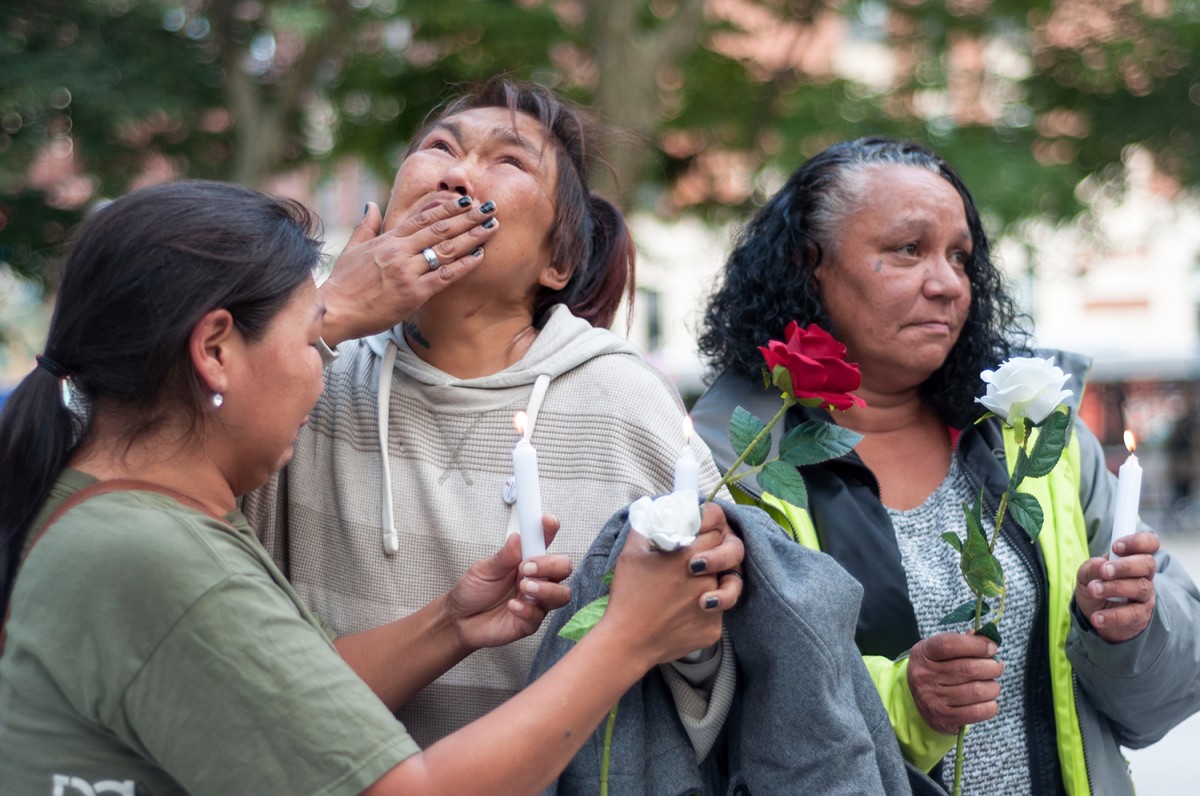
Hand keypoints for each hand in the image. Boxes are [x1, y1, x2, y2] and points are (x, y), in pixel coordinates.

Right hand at [319, 197, 497, 345]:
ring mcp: (407, 272)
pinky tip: (480, 255)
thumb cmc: (343, 283)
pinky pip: (444, 276)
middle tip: (490, 208)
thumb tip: (372, 204)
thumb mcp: (352, 248)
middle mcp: (400, 252)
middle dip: (468, 217)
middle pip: (440, 229)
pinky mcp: (413, 293)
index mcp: (387, 240)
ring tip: (492, 227)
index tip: (467, 201)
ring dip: (472, 236)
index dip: (447, 208)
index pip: (423, 218)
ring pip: (446, 249)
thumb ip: (366, 225)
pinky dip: (464, 265)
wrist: (335, 310)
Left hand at [447, 514, 571, 650]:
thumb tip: (517, 537)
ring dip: (546, 589)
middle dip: (550, 564)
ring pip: (562, 594)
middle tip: (525, 567)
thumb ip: (503, 557)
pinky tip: (512, 606)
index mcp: (527, 560)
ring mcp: (536, 601)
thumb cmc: (473, 591)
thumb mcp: (482, 569)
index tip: (546, 521)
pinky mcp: (529, 622)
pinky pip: (539, 616)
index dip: (550, 529)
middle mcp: (537, 579)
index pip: (545, 541)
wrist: (459, 620)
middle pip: (564, 567)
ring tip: (523, 587)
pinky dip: (527, 609)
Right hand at [603, 504, 739, 665]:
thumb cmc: (628, 596)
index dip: (711, 524)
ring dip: (715, 580)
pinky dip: (705, 610)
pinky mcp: (713, 628)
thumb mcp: (631, 553)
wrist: (628, 642)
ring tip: (696, 585)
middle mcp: (707, 578)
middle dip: (715, 550)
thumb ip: (644, 526)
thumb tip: (650, 510)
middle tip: (696, 556)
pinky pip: (718, 613)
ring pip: (726, 583)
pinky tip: (684, 612)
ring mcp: (714, 606)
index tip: (703, 527)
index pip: (717, 527)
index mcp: (689, 554)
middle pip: (727, 552)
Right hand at [907, 632, 1002, 733]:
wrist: (919, 702)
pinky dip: (991, 706)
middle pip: (968, 669)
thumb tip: (988, 640)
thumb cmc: (936, 670)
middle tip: (997, 666)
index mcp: (923, 654)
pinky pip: (977, 712)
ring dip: (993, 687)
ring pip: (977, 691)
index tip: (992, 647)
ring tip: (992, 684)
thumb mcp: (940, 652)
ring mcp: (933, 699)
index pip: (950, 644)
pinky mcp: (944, 718)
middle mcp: (925, 676)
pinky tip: (989, 700)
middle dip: (992, 667)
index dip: (976, 645)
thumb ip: (963, 643)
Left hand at [1074, 531, 1158, 642]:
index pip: (1149, 543)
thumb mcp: (1086, 575)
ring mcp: (1145, 596)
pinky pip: (1133, 614)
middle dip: (1125, 566)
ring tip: (1093, 590)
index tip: (1116, 546)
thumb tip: (1100, 564)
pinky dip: (1112, 615)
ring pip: (1141, 588)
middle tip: (1104, 571)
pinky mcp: (1141, 616)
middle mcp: (1143, 575)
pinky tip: (1096, 617)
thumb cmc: (1095, 587)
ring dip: (1114, 588)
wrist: (1095, 616)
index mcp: (1133, 558)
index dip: (1138, 542)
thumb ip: (1091, 567)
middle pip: (1147, 564)